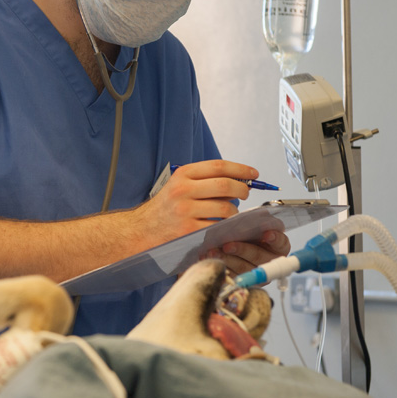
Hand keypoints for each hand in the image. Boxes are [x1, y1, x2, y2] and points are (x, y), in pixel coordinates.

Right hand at [135, 160, 257, 245]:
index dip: (240, 169)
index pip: (219, 166)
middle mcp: (183, 190)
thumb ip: (203, 181)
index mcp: (183, 175)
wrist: (142, 230)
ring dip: (235, 211)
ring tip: (230, 213)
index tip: (253, 174)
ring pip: (226, 207)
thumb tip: (238, 180)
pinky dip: (226, 226)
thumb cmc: (166, 208)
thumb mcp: (178, 186)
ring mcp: (186, 211)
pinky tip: (223, 226)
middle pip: (226, 185)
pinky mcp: (188, 230)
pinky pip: (218, 226)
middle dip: (243, 189)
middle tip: (246, 193)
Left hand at [206, 229, 291, 277]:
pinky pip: (233, 275)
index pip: (281, 242)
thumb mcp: (253, 224)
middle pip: (258, 257)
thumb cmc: (249, 232)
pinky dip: (221, 266)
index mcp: (279, 246)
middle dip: (242, 250)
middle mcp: (271, 261)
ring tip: (213, 252)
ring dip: (227, 259)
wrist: (238, 242)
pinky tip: (210, 259)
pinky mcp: (245, 279)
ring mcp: (259, 273)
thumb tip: (246, 220)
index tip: (267, 234)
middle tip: (227, 245)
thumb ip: (254, 222)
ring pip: (243, 268)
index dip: (275, 238)